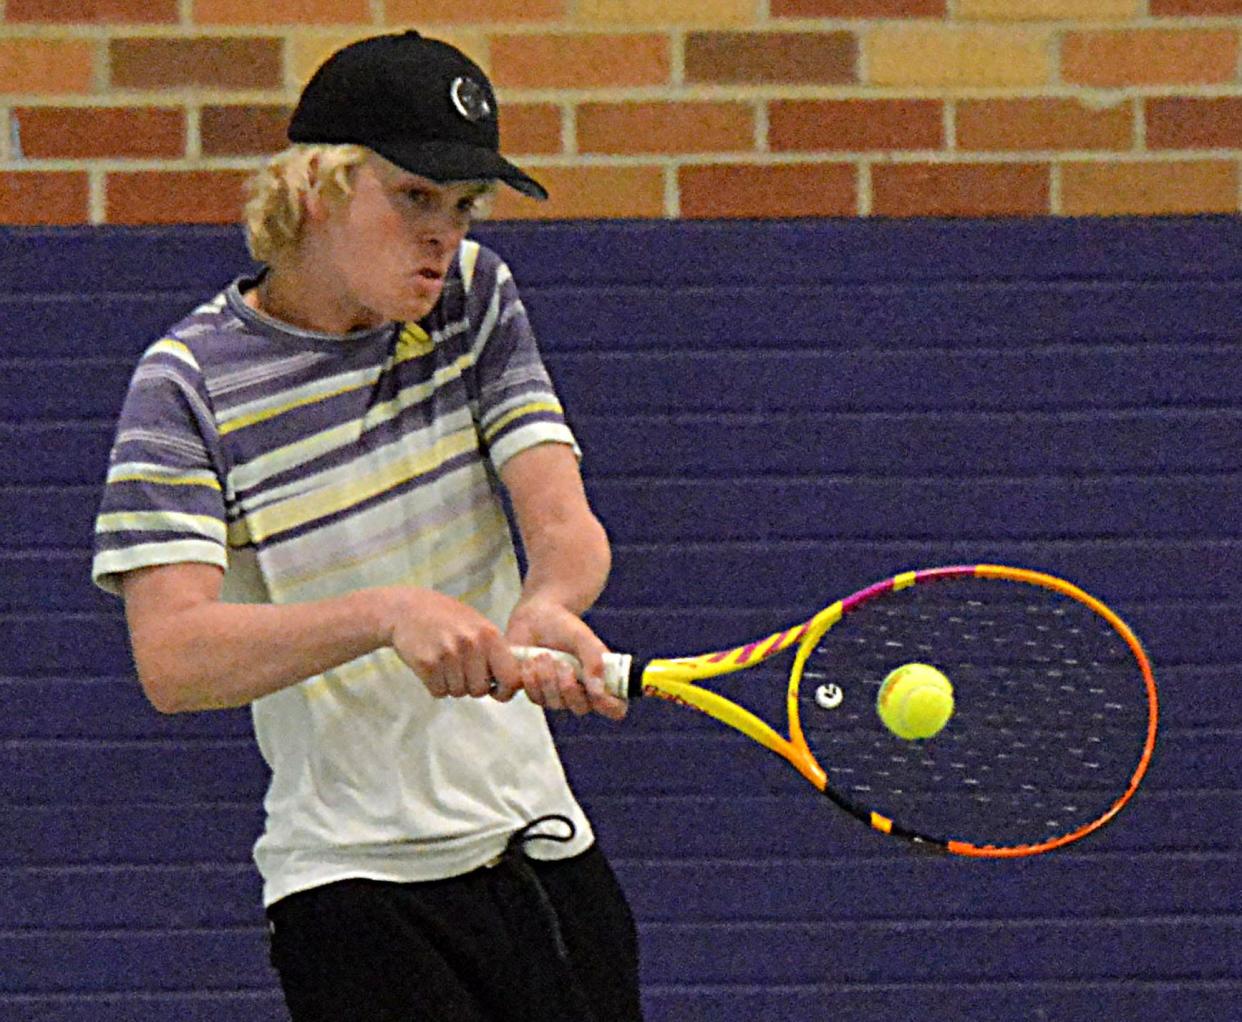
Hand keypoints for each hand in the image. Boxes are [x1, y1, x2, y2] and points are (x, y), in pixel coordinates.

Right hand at [381, 587, 521, 699]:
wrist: (407, 609)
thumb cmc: (447, 618)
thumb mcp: (478, 625)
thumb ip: (495, 651)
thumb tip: (513, 681)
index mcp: (489, 635)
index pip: (510, 677)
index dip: (505, 690)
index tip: (497, 691)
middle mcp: (471, 644)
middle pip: (479, 690)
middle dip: (471, 685)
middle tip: (461, 668)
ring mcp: (447, 654)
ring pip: (458, 692)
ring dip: (452, 684)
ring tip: (445, 662)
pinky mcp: (426, 664)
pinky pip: (438, 692)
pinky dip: (435, 685)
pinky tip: (432, 666)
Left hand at [501, 598, 626, 719]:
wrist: (534, 617)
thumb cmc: (564, 627)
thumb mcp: (583, 637)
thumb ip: (594, 660)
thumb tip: (599, 690)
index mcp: (600, 681)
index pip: (614, 708)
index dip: (608, 705)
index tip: (598, 693)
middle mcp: (580, 693)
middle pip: (579, 707)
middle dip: (568, 686)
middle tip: (560, 662)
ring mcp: (555, 696)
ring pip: (552, 703)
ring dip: (545, 678)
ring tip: (541, 654)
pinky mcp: (534, 693)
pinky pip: (532, 698)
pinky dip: (529, 680)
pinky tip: (527, 663)